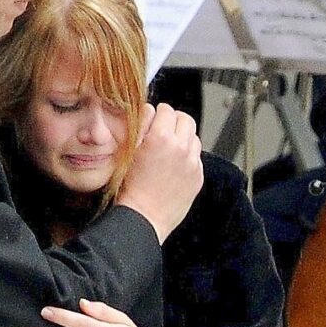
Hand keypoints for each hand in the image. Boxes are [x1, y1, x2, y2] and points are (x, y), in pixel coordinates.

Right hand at [117, 103, 203, 241]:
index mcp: (161, 138)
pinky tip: (175, 165)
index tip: (154, 118)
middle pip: (185, 119)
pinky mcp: (198, 177)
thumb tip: (149, 110)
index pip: (166, 110)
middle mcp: (181, 148)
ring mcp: (192, 163)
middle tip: (164, 128)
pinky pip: (197, 157)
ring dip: (183, 137)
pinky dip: (188, 156)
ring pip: (194, 137)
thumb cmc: (130, 187)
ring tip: (170, 147)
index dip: (158, 113)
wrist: (143, 217)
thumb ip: (140, 126)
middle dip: (174, 120)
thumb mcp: (127, 150)